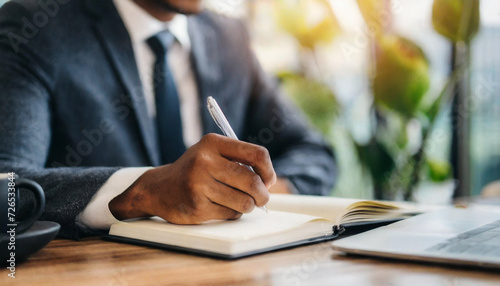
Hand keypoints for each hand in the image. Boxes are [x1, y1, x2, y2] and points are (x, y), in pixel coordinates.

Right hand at [109, 133, 275, 223]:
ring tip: (239, 202)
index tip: (268, 180)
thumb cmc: (194, 170)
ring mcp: (199, 185)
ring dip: (248, 206)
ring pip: (244, 202)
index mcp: (213, 143)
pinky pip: (231, 214)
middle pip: (252, 182)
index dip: (268, 170)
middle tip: (262, 198)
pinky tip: (222, 206)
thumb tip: (269, 180)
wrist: (159, 188)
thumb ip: (239, 159)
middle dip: (263, 195)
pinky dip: (233, 213)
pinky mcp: (197, 207)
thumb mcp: (211, 153)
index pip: (256, 154)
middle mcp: (205, 162)